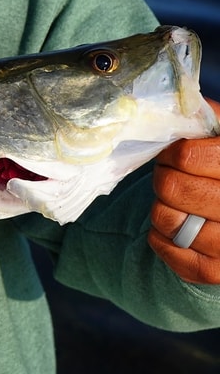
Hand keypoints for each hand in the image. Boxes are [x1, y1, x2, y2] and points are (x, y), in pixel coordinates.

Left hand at [148, 99, 219, 283]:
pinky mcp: (217, 272)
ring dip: (162, 207)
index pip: (187, 158)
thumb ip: (204, 117)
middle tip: (174, 178)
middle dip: (165, 178)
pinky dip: (160, 234)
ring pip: (165, 218)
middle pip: (171, 188)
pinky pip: (164, 247)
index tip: (177, 155)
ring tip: (180, 203)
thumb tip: (178, 101)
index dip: (173, 153)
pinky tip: (179, 225)